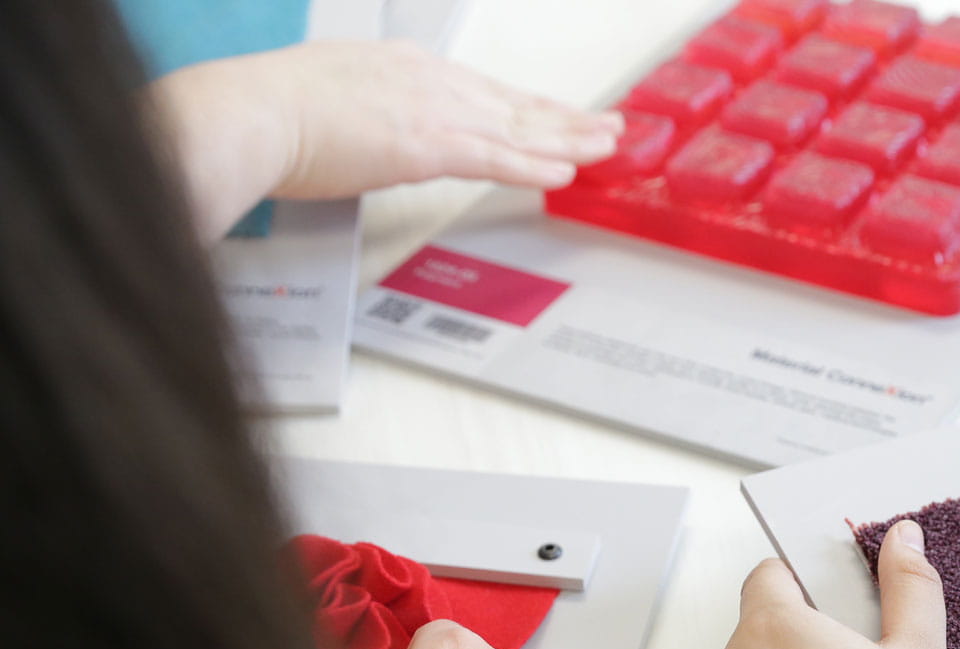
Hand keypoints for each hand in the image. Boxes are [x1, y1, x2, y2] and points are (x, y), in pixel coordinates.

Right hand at [151, 41, 620, 239]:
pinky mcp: (428, 146)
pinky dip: (534, 165)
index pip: (485, 91)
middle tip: (608, 126)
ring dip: (568, 140)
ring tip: (606, 147)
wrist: (253, 113)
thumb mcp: (340, 95)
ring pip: (517, 129)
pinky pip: (496, 158)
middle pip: (514, 104)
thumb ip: (378, 114)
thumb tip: (389, 134)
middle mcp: (430, 83)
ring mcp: (432, 113)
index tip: (559, 114)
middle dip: (565, 118)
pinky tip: (564, 170)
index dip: (529, 106)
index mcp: (408, 68)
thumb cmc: (279, 112)